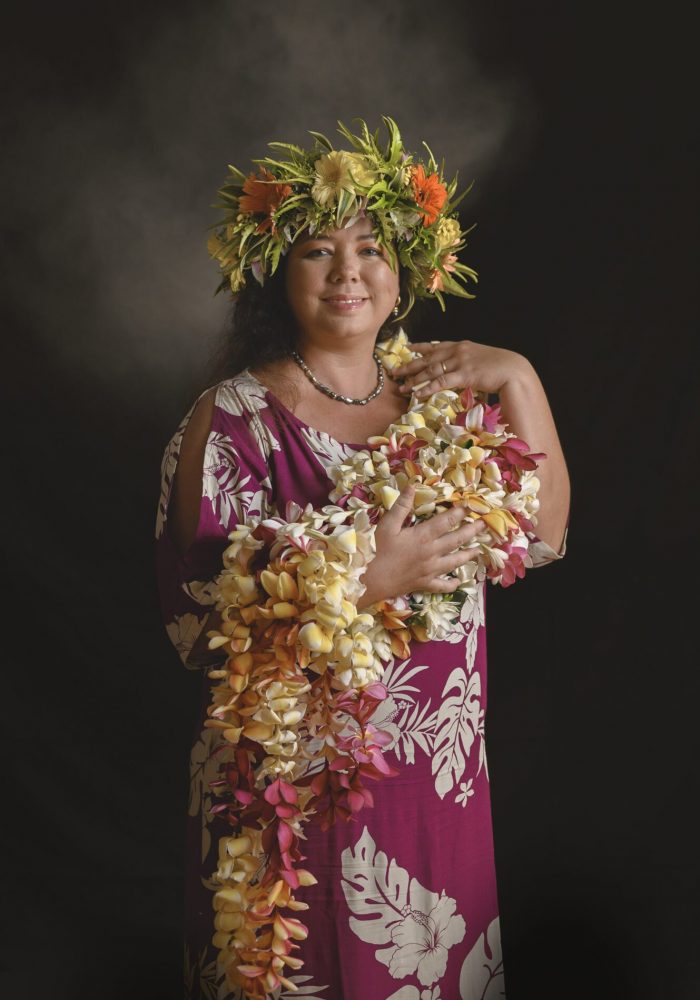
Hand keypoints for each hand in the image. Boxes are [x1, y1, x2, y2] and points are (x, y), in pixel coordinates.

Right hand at [357, 484, 483, 608]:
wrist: (371, 580)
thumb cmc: (377, 550)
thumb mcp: (387, 525)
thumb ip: (402, 506)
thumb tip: (413, 485)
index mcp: (423, 536)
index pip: (447, 521)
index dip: (460, 512)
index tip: (471, 506)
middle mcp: (432, 552)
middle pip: (457, 540)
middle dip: (472, 531)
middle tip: (484, 525)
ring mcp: (431, 570)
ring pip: (455, 562)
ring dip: (468, 555)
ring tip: (479, 550)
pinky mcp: (426, 584)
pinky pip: (443, 585)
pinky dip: (452, 583)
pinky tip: (458, 581)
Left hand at [391, 339, 531, 398]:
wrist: (514, 370)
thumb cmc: (501, 367)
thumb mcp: (481, 360)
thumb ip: (468, 362)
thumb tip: (460, 371)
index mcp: (461, 345)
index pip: (436, 345)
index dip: (420, 347)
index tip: (408, 348)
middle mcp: (458, 351)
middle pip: (428, 358)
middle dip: (410, 365)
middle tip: (395, 371)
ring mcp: (460, 362)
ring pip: (431, 370)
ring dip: (415, 379)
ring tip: (402, 387)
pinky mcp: (464, 374)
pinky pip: (441, 382)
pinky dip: (428, 388)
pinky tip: (417, 394)